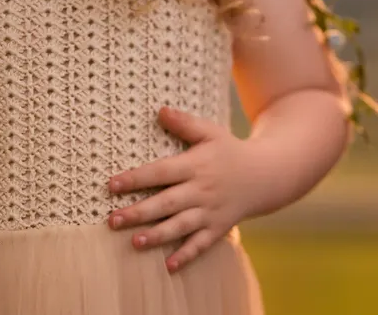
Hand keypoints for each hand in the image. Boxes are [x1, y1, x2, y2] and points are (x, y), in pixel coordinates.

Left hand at [106, 106, 261, 273]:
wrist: (266, 175)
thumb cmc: (230, 151)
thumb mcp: (210, 132)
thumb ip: (185, 123)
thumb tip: (159, 110)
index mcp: (195, 165)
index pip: (160, 172)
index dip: (135, 179)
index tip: (111, 185)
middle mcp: (201, 190)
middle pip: (166, 203)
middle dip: (138, 212)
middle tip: (112, 220)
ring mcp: (210, 212)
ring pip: (181, 226)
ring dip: (157, 235)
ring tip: (134, 242)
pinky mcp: (218, 228)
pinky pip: (201, 244)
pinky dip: (186, 255)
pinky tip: (169, 266)